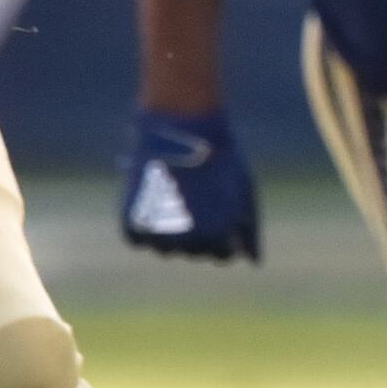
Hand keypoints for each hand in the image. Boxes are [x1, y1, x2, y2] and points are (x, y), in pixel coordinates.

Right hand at [120, 106, 257, 259]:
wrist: (180, 127)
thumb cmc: (217, 157)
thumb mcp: (242, 192)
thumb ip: (247, 228)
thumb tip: (252, 260)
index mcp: (221, 236)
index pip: (223, 256)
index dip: (222, 234)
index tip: (215, 212)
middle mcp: (191, 244)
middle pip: (193, 252)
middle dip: (194, 231)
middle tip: (190, 198)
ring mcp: (160, 238)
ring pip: (165, 247)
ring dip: (168, 229)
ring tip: (172, 194)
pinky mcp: (134, 228)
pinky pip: (140, 237)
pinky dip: (144, 222)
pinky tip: (152, 196)